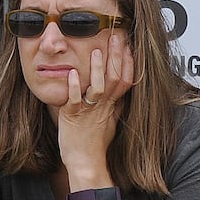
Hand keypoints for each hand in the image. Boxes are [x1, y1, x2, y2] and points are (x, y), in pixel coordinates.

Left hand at [58, 33, 136, 164]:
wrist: (86, 163)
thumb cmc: (95, 144)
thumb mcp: (110, 122)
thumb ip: (115, 105)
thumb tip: (120, 94)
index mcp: (112, 105)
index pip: (126, 79)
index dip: (128, 61)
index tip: (127, 44)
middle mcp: (103, 106)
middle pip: (115, 78)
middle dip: (116, 56)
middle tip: (116, 36)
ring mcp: (89, 111)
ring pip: (98, 87)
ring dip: (96, 69)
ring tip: (96, 51)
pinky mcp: (74, 117)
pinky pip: (75, 100)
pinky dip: (74, 87)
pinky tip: (71, 74)